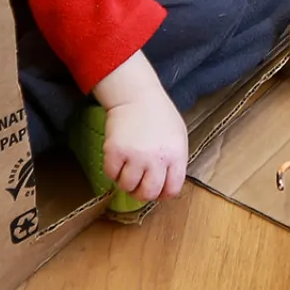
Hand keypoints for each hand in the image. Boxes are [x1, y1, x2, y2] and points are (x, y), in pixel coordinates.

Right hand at [94, 52, 187, 201]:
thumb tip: (167, 185)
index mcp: (176, 155)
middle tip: (138, 185)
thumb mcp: (178, 137)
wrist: (136, 96)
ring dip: (126, 182)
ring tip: (127, 169)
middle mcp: (157, 159)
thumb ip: (175, 161)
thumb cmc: (159, 115)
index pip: (172, 189)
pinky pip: (111, 174)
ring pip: (127, 186)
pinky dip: (113, 171)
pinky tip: (118, 160)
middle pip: (148, 193)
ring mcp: (135, 156)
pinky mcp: (115, 151)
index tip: (157, 190)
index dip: (163, 194)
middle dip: (142, 193)